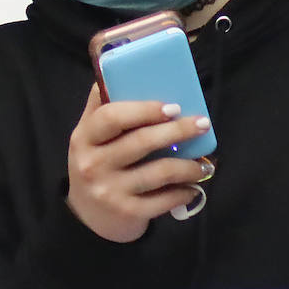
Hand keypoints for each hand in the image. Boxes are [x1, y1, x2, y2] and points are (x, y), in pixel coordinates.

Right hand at [66, 84, 213, 242]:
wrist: (87, 216)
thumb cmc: (96, 165)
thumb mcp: (89, 136)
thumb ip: (101, 107)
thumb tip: (114, 72)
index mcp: (84, 137)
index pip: (112, 117)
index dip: (144, 110)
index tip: (173, 106)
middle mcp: (93, 164)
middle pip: (141, 142)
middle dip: (177, 132)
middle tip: (202, 124)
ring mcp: (109, 190)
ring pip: (158, 172)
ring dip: (188, 166)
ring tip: (205, 164)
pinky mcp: (126, 213)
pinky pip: (163, 200)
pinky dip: (183, 192)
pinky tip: (193, 187)